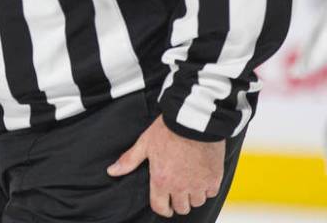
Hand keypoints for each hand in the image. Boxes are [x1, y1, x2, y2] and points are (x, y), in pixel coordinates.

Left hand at [107, 114, 224, 217]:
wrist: (195, 118)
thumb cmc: (169, 129)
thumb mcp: (146, 142)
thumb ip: (130, 159)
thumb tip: (112, 171)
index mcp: (161, 180)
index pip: (160, 208)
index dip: (163, 209)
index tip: (165, 206)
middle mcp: (180, 186)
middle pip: (181, 208)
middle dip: (179, 201)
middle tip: (180, 190)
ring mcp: (198, 183)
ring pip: (197, 201)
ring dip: (194, 194)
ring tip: (192, 182)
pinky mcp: (214, 177)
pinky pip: (211, 192)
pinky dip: (208, 187)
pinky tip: (204, 176)